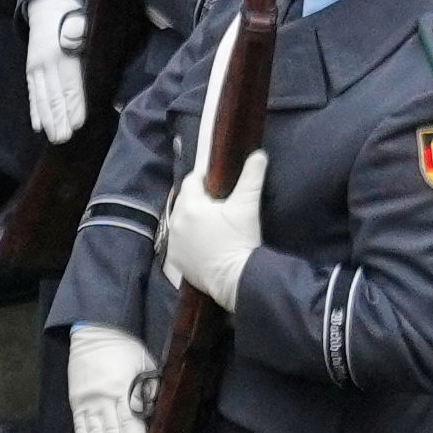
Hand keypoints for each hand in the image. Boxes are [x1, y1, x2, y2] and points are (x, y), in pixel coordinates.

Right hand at [28, 0, 95, 141]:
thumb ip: (77, 31)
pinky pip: (32, 93)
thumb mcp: (78, 21)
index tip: (77, 124)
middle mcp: (44, 63)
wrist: (46, 10)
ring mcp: (35, 68)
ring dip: (47, 119)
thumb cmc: (71, 20)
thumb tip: (75, 38)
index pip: (69, 84)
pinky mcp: (30, 72)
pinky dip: (34, 110)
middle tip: (63, 138)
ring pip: (41, 97)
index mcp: (60, 53)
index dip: (73, 105)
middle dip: (58, 118)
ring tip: (53, 136)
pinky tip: (37, 125)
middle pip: (53, 95)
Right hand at [68, 323, 157, 432]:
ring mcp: (87, 400)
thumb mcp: (146, 365)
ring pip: (94, 432)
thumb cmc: (126, 350)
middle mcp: (102, 397)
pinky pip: (80, 427)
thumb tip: (154, 417)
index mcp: (122, 387)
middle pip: (111, 430)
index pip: (129, 420)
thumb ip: (149, 391)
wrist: (94, 332)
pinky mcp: (76, 401)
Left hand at [167, 151, 265, 309]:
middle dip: (198, 200)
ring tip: (211, 223)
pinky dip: (188, 239)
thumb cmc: (241, 240)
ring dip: (192, 219)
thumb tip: (259, 154)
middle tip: (217, 205)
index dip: (204, 180)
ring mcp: (173, 241)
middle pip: (185, 201)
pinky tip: (203, 242)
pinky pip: (179, 242)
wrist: (237, 278)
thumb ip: (251, 179)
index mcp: (190, 204)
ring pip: (180, 221)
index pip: (191, 182)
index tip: (216, 183)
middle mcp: (175, 220)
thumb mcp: (247, 207)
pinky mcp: (175, 259)